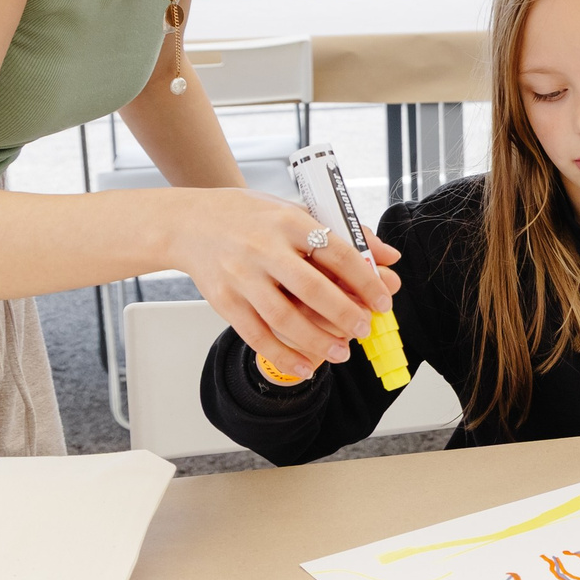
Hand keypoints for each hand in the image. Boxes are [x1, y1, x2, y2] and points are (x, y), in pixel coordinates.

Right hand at [170, 188, 401, 382]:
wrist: (190, 223)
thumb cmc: (250, 218)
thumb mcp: (297, 214)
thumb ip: (345, 235)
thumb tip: (390, 257)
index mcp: (289, 222)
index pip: (336, 252)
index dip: (365, 280)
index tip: (383, 300)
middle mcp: (263, 248)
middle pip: (312, 289)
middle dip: (344, 314)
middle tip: (364, 329)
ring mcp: (242, 276)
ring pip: (284, 318)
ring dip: (318, 341)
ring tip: (342, 353)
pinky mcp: (225, 301)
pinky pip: (257, 335)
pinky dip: (284, 355)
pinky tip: (306, 365)